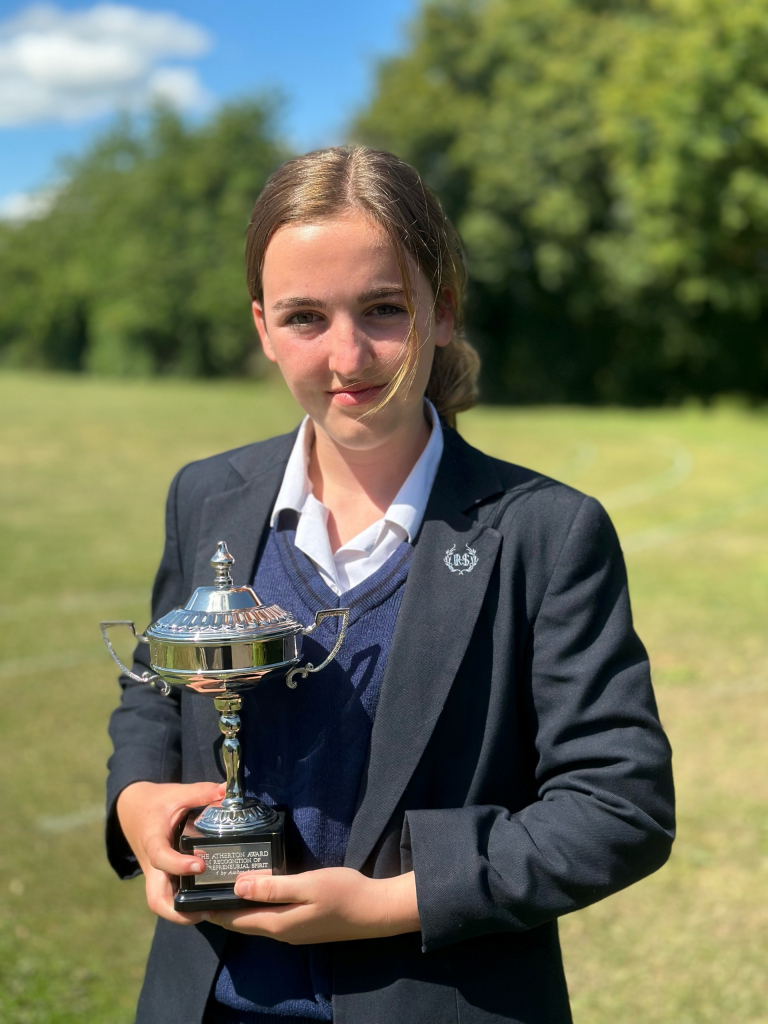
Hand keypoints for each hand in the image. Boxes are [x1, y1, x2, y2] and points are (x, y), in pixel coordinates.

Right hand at [116, 779, 225, 925]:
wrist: (133, 811)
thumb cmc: (157, 803)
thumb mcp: (177, 793)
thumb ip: (201, 792)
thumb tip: (227, 790)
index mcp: (153, 840)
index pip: (161, 857)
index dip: (178, 865)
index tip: (200, 866)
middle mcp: (152, 864)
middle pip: (156, 898)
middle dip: (177, 910)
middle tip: (206, 910)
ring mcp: (156, 875)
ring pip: (162, 903)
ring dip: (182, 913)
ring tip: (212, 911)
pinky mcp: (163, 878)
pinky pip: (171, 896)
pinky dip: (185, 905)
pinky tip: (210, 903)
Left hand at [205, 867, 419, 943]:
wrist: (374, 911)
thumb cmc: (342, 893)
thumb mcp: (307, 884)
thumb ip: (273, 887)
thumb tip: (238, 885)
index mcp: (278, 924)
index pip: (234, 919)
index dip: (212, 909)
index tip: (192, 895)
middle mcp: (281, 933)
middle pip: (241, 923)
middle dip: (220, 909)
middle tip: (201, 888)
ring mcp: (292, 932)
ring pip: (254, 921)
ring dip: (237, 909)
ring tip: (221, 888)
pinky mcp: (301, 926)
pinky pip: (268, 919)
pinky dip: (254, 908)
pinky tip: (254, 893)